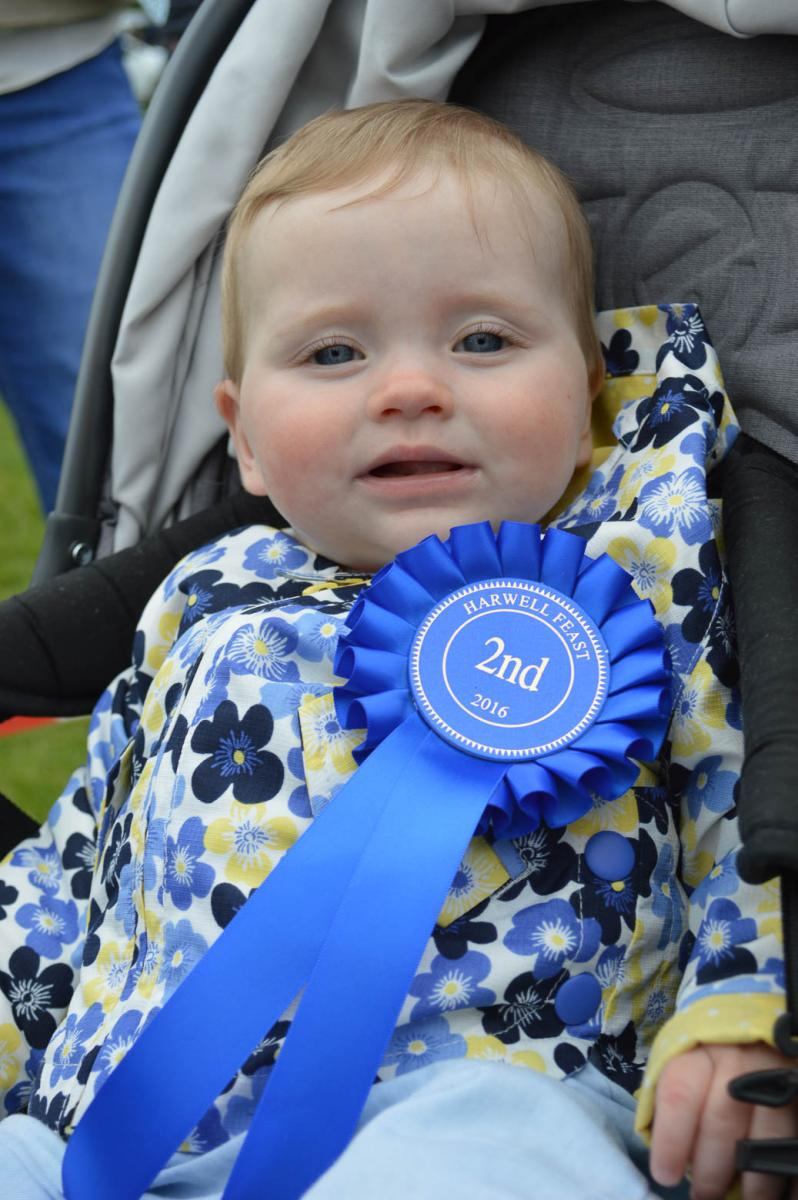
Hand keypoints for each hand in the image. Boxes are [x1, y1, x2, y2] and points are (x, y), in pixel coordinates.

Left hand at [650, 1042, 797, 1199]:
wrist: (753, 1038)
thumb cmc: (708, 1062)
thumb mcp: (684, 1067)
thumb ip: (674, 1105)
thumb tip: (668, 1160)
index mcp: (699, 1053)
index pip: (680, 1094)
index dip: (671, 1140)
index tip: (665, 1175)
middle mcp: (740, 1061)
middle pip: (723, 1121)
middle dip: (711, 1170)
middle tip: (704, 1196)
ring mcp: (778, 1076)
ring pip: (768, 1136)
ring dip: (755, 1182)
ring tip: (744, 1199)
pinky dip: (790, 1179)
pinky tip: (781, 1195)